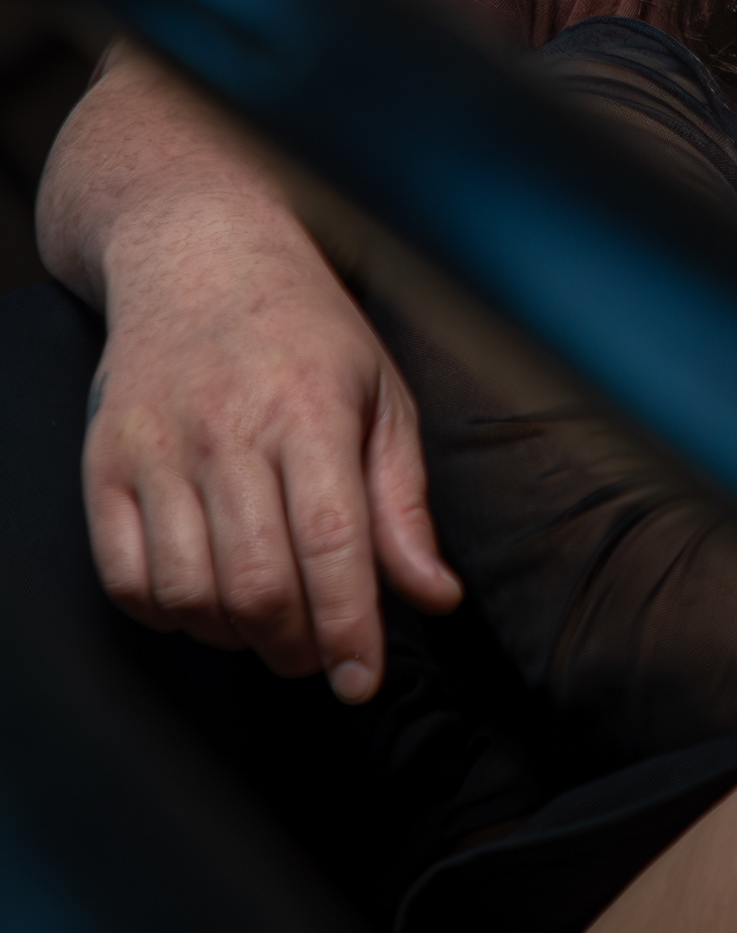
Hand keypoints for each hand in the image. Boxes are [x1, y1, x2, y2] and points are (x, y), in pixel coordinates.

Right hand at [82, 190, 459, 699]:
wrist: (196, 252)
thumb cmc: (303, 327)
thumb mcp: (382, 395)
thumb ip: (405, 502)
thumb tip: (434, 595)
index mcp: (310, 410)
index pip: (331, 545)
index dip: (348, 630)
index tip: (359, 680)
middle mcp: (227, 430)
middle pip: (256, 585)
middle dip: (294, 647)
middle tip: (316, 653)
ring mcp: (157, 449)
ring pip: (188, 594)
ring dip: (232, 638)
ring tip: (265, 623)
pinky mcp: (106, 464)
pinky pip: (124, 578)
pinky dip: (165, 615)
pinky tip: (202, 600)